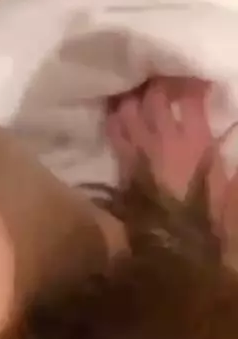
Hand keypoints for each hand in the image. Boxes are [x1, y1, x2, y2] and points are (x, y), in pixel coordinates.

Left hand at [105, 77, 234, 232]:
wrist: (174, 254)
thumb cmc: (210, 224)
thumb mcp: (233, 192)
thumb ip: (232, 167)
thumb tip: (236, 132)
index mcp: (196, 142)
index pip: (191, 98)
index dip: (194, 84)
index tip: (201, 83)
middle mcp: (164, 138)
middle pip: (155, 95)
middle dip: (160, 83)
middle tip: (167, 83)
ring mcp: (140, 149)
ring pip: (130, 106)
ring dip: (135, 95)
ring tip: (142, 92)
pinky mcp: (122, 163)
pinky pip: (113, 129)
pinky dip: (115, 116)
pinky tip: (120, 112)